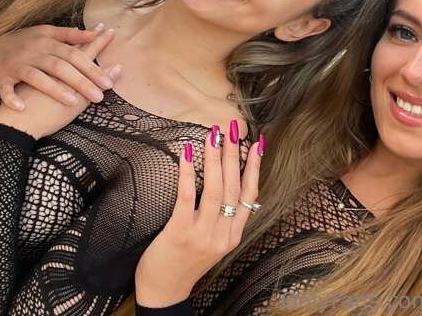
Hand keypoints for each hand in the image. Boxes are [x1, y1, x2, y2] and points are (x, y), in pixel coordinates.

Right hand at [0, 24, 116, 111]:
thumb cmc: (20, 42)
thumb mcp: (45, 33)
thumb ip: (70, 35)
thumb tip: (94, 33)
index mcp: (47, 41)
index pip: (74, 54)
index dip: (92, 68)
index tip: (108, 82)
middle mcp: (34, 51)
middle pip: (61, 66)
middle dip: (81, 81)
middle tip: (99, 96)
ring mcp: (17, 64)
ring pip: (38, 76)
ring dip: (54, 89)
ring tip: (72, 102)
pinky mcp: (1, 76)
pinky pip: (6, 88)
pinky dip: (12, 97)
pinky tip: (22, 107)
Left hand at [134, 121, 264, 307]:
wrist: (163, 292)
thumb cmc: (184, 263)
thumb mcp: (213, 243)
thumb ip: (224, 220)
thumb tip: (231, 186)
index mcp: (233, 235)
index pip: (249, 195)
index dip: (254, 168)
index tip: (257, 143)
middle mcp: (223, 235)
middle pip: (234, 188)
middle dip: (234, 155)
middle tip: (233, 128)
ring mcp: (203, 235)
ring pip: (215, 190)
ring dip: (216, 159)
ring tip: (215, 135)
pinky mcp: (180, 233)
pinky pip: (187, 198)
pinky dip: (190, 174)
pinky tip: (189, 154)